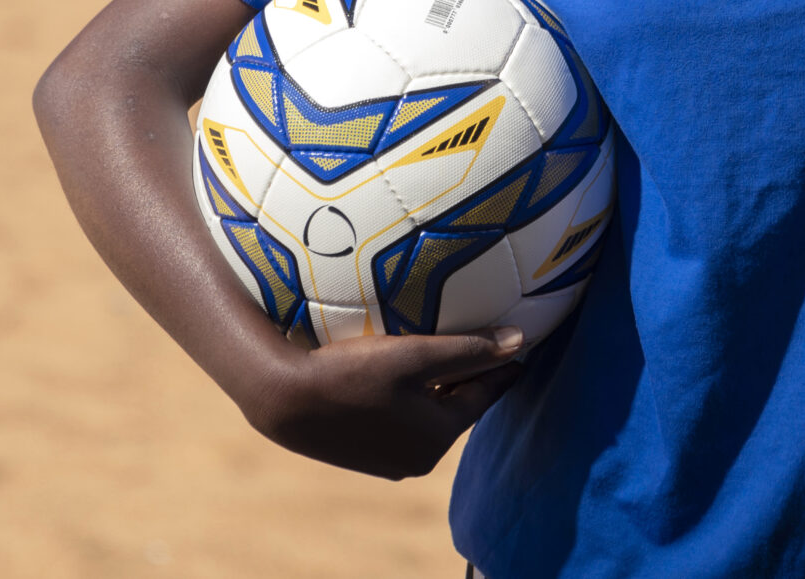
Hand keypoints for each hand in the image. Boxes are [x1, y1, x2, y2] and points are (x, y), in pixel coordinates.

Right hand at [240, 327, 527, 478]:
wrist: (282, 400)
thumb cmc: (353, 373)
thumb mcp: (417, 355)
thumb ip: (470, 350)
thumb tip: (522, 342)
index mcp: (437, 438)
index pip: (483, 396)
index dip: (501, 369)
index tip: (517, 350)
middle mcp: (417, 459)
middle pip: (456, 408)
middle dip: (470, 379)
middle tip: (485, 348)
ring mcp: (388, 462)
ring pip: (428, 416)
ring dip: (439, 389)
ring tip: (447, 360)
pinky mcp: (363, 455)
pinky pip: (401, 423)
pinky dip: (411, 400)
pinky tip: (403, 380)